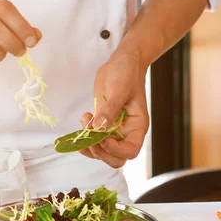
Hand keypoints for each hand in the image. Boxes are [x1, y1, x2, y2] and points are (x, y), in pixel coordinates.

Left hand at [79, 52, 149, 167]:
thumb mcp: (119, 89)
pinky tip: (82, 123)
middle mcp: (127, 132)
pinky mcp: (103, 126)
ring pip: (103, 152)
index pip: (130, 151)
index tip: (102, 136)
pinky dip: (85, 139)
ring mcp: (115, 131)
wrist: (122, 62)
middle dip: (100, 151)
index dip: (115, 149)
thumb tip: (98, 128)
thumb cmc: (127, 72)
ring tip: (85, 121)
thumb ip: (109, 110)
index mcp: (138, 126)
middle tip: (88, 134)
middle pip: (116, 158)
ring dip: (90, 144)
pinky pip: (95, 142)